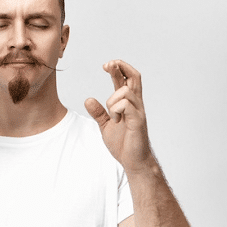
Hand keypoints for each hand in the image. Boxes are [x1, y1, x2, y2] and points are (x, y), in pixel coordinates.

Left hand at [85, 60, 152, 174]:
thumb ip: (98, 113)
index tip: (106, 65)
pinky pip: (126, 105)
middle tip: (108, 65)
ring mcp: (138, 112)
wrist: (133, 161)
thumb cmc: (123, 144)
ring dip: (112, 99)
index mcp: (128, 104)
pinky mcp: (138, 121)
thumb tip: (88, 99)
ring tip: (112, 115)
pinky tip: (115, 120)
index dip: (118, 68)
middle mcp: (135, 104)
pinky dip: (116, 110)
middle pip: (134, 77)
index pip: (127, 79)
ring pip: (126, 91)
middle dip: (121, 67)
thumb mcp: (105, 125)